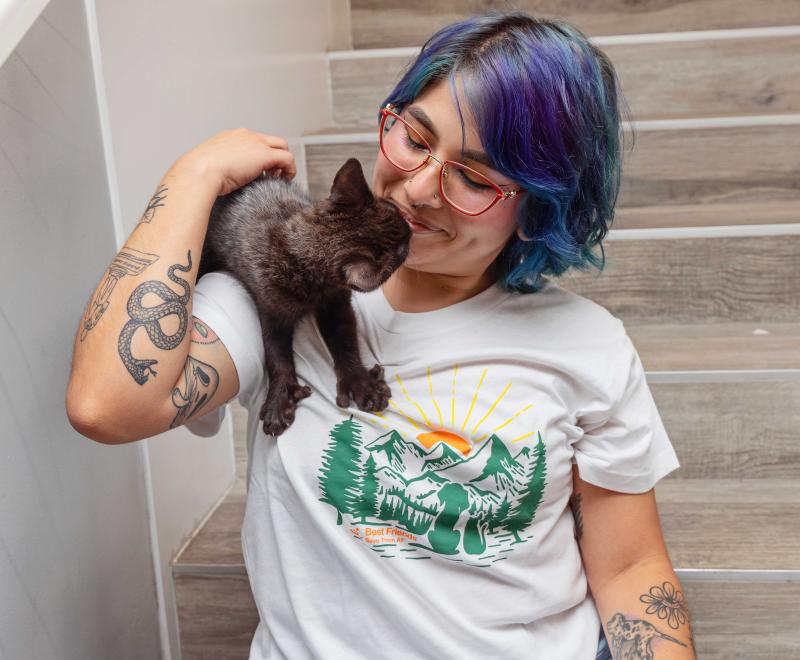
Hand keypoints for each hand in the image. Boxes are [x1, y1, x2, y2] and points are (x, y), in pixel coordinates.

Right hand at [169, 128, 296, 196]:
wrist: (199, 172)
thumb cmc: (198, 174)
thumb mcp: (209, 166)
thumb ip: (217, 168)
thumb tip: (216, 180)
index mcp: (230, 136)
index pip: (253, 140)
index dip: (259, 154)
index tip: (258, 171)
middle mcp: (245, 135)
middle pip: (271, 140)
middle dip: (275, 155)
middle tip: (273, 173)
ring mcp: (256, 143)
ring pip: (282, 146)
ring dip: (284, 162)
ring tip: (280, 178)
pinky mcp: (265, 155)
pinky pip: (287, 158)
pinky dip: (290, 169)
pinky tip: (286, 179)